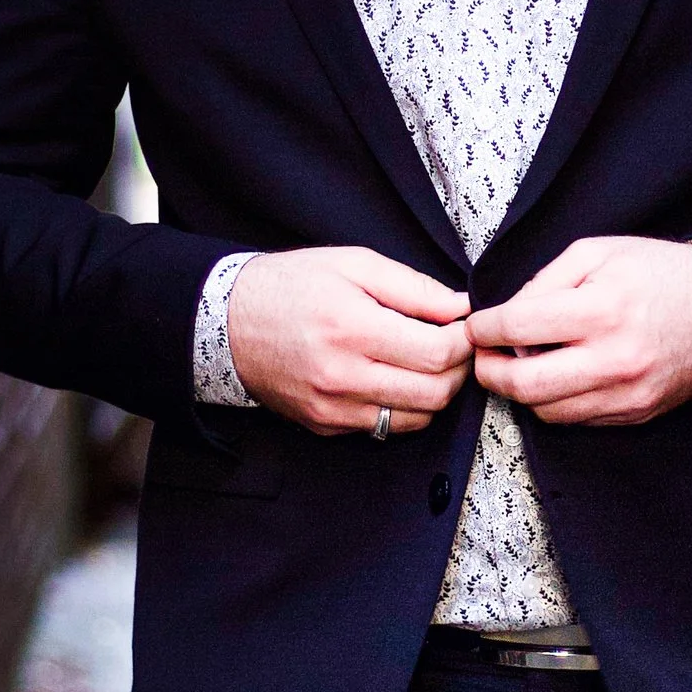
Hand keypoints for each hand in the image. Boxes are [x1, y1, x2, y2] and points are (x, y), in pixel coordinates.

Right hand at [226, 247, 472, 434]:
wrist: (226, 323)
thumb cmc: (290, 286)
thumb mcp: (353, 265)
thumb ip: (412, 287)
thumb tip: (460, 307)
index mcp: (352, 328)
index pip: (435, 353)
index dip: (463, 342)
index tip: (465, 327)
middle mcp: (342, 375)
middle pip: (433, 393)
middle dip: (457, 370)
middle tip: (455, 346)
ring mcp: (333, 407)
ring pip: (416, 418)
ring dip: (435, 392)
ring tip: (428, 363)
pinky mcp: (325, 425)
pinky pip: (385, 427)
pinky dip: (403, 407)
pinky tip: (395, 378)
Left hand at [469, 236, 691, 426]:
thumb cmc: (657, 275)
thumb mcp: (598, 253)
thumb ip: (545, 280)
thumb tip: (506, 316)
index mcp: (603, 309)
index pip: (518, 327)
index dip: (484, 328)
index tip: (477, 326)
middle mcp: (613, 359)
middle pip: (524, 384)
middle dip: (489, 372)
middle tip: (483, 357)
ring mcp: (625, 393)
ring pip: (545, 410)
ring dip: (521, 391)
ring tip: (522, 364)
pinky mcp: (633, 414)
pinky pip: (575, 420)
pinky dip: (555, 402)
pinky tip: (558, 376)